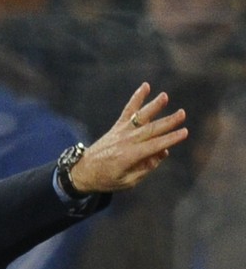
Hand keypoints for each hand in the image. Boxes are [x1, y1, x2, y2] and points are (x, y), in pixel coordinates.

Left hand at [70, 83, 187, 193]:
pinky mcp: (117, 127)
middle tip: (182, 114)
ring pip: (140, 117)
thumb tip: (162, 153)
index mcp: (129, 156)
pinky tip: (146, 86)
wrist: (83, 171)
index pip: (155, 146)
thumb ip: (145, 169)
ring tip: (165, 96)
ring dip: (153, 106)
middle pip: (151, 129)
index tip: (184, 132)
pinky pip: (128, 111)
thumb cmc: (106, 180)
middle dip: (168, 122)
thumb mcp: (127, 182)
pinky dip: (136, 98)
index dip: (170, 139)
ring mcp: (121, 132)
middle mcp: (126, 141)